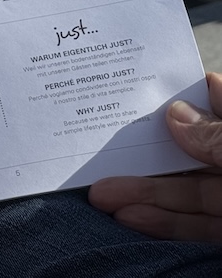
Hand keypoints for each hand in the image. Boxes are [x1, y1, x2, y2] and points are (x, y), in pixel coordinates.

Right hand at [88, 72, 221, 242]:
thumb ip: (217, 138)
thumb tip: (177, 113)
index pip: (215, 101)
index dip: (180, 91)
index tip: (136, 86)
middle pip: (187, 150)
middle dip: (141, 154)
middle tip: (100, 152)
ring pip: (185, 191)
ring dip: (141, 193)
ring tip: (100, 194)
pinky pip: (195, 225)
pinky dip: (163, 223)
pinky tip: (131, 216)